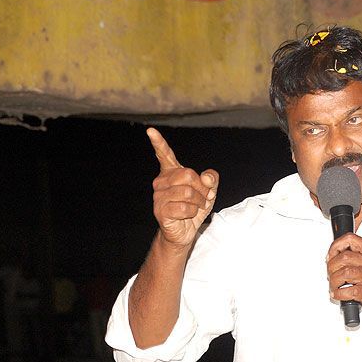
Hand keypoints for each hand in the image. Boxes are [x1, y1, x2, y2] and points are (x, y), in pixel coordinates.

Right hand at [148, 128, 218, 247]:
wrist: (185, 231)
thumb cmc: (195, 207)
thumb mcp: (209, 191)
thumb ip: (211, 179)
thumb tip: (205, 176)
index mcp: (171, 172)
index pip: (164, 155)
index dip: (159, 143)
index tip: (150, 130)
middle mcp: (161, 181)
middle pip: (188, 175)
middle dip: (202, 188)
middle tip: (203, 198)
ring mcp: (159, 196)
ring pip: (188, 193)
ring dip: (199, 202)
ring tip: (196, 207)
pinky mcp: (160, 210)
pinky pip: (184, 208)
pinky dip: (192, 213)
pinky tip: (187, 216)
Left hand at [327, 233, 361, 321]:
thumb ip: (360, 256)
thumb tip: (338, 257)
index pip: (350, 239)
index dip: (335, 246)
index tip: (331, 256)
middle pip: (343, 257)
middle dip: (331, 267)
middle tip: (331, 274)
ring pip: (344, 273)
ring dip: (334, 281)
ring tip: (334, 287)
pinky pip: (349, 291)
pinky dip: (339, 294)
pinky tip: (339, 295)